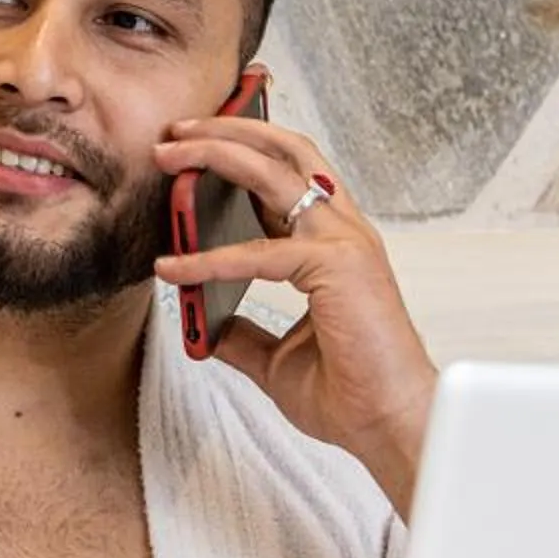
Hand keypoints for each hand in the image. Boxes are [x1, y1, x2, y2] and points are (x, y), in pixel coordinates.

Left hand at [152, 115, 438, 516]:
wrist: (389, 427)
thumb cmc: (351, 392)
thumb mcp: (278, 359)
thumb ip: (245, 334)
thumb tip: (207, 326)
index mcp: (336, 243)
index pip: (289, 173)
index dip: (242, 149)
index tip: (193, 143)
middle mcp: (344, 231)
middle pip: (286, 152)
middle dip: (228, 130)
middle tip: (175, 132)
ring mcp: (345, 243)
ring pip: (275, 173)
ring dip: (217, 154)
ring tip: (169, 153)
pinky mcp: (337, 268)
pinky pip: (259, 253)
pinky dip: (209, 257)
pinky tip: (172, 266)